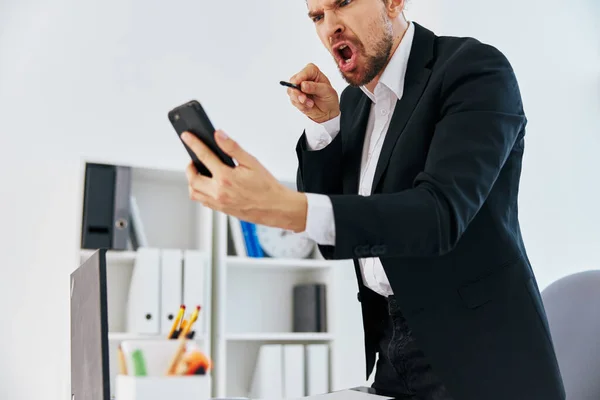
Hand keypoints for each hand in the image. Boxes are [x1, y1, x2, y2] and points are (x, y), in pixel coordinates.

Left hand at [182, 130, 307, 231]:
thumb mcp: (252, 162)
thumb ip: (233, 148)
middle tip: (194, 160)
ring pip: (194, 193)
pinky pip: (203, 201)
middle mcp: (219, 192)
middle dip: (190, 167)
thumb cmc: (267, 186)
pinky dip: (200, 192)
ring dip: (192, 181)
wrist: (276, 208)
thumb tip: (219, 135)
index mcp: (226, 178)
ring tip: (199, 173)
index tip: (186, 136)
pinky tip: (208, 185)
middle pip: (192, 178)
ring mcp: (219, 203)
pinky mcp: (222, 210)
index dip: (193, 143)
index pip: (204, 156)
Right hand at [288, 63, 339, 123]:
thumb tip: (303, 85)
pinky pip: (293, 101)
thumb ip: (314, 87)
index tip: (301, 85)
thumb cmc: (329, 98)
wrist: (328, 111)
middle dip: (297, 92)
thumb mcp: (326, 91)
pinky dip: (301, 105)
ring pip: (291, 92)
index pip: (303, 72)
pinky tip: (308, 106)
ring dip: (300, 100)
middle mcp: (303, 78)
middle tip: (304, 99)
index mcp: (312, 72)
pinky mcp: (296, 97)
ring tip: (310, 104)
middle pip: (293, 81)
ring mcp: (298, 88)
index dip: (300, 78)